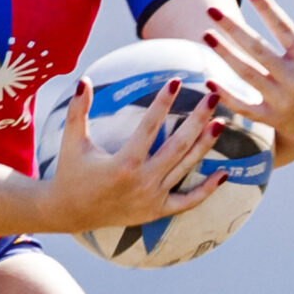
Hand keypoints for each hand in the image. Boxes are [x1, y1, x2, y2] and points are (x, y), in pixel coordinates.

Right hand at [41, 75, 230, 233]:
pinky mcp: (157, 211)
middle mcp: (142, 181)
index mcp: (123, 164)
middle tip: (214, 96)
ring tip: (221, 122)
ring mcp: (152, 198)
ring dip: (205, 145)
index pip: (150, 126)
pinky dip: (207, 190)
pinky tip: (224, 173)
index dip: (163, 102)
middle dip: (198, 119)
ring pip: (186, 168)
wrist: (69, 213)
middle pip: (178, 145)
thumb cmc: (71, 173)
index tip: (176, 80)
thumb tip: (85, 79)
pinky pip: (188, 201)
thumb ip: (78, 110)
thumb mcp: (71, 142)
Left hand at [200, 0, 293, 164]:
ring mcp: (283, 100)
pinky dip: (226, 96)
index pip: (285, 28)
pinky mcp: (272, 118)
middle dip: (233, 29)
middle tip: (211, 10)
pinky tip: (209, 80)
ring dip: (225, 54)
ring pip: (247, 74)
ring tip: (206, 34)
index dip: (267, 7)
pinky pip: (244, 107)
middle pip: (258, 49)